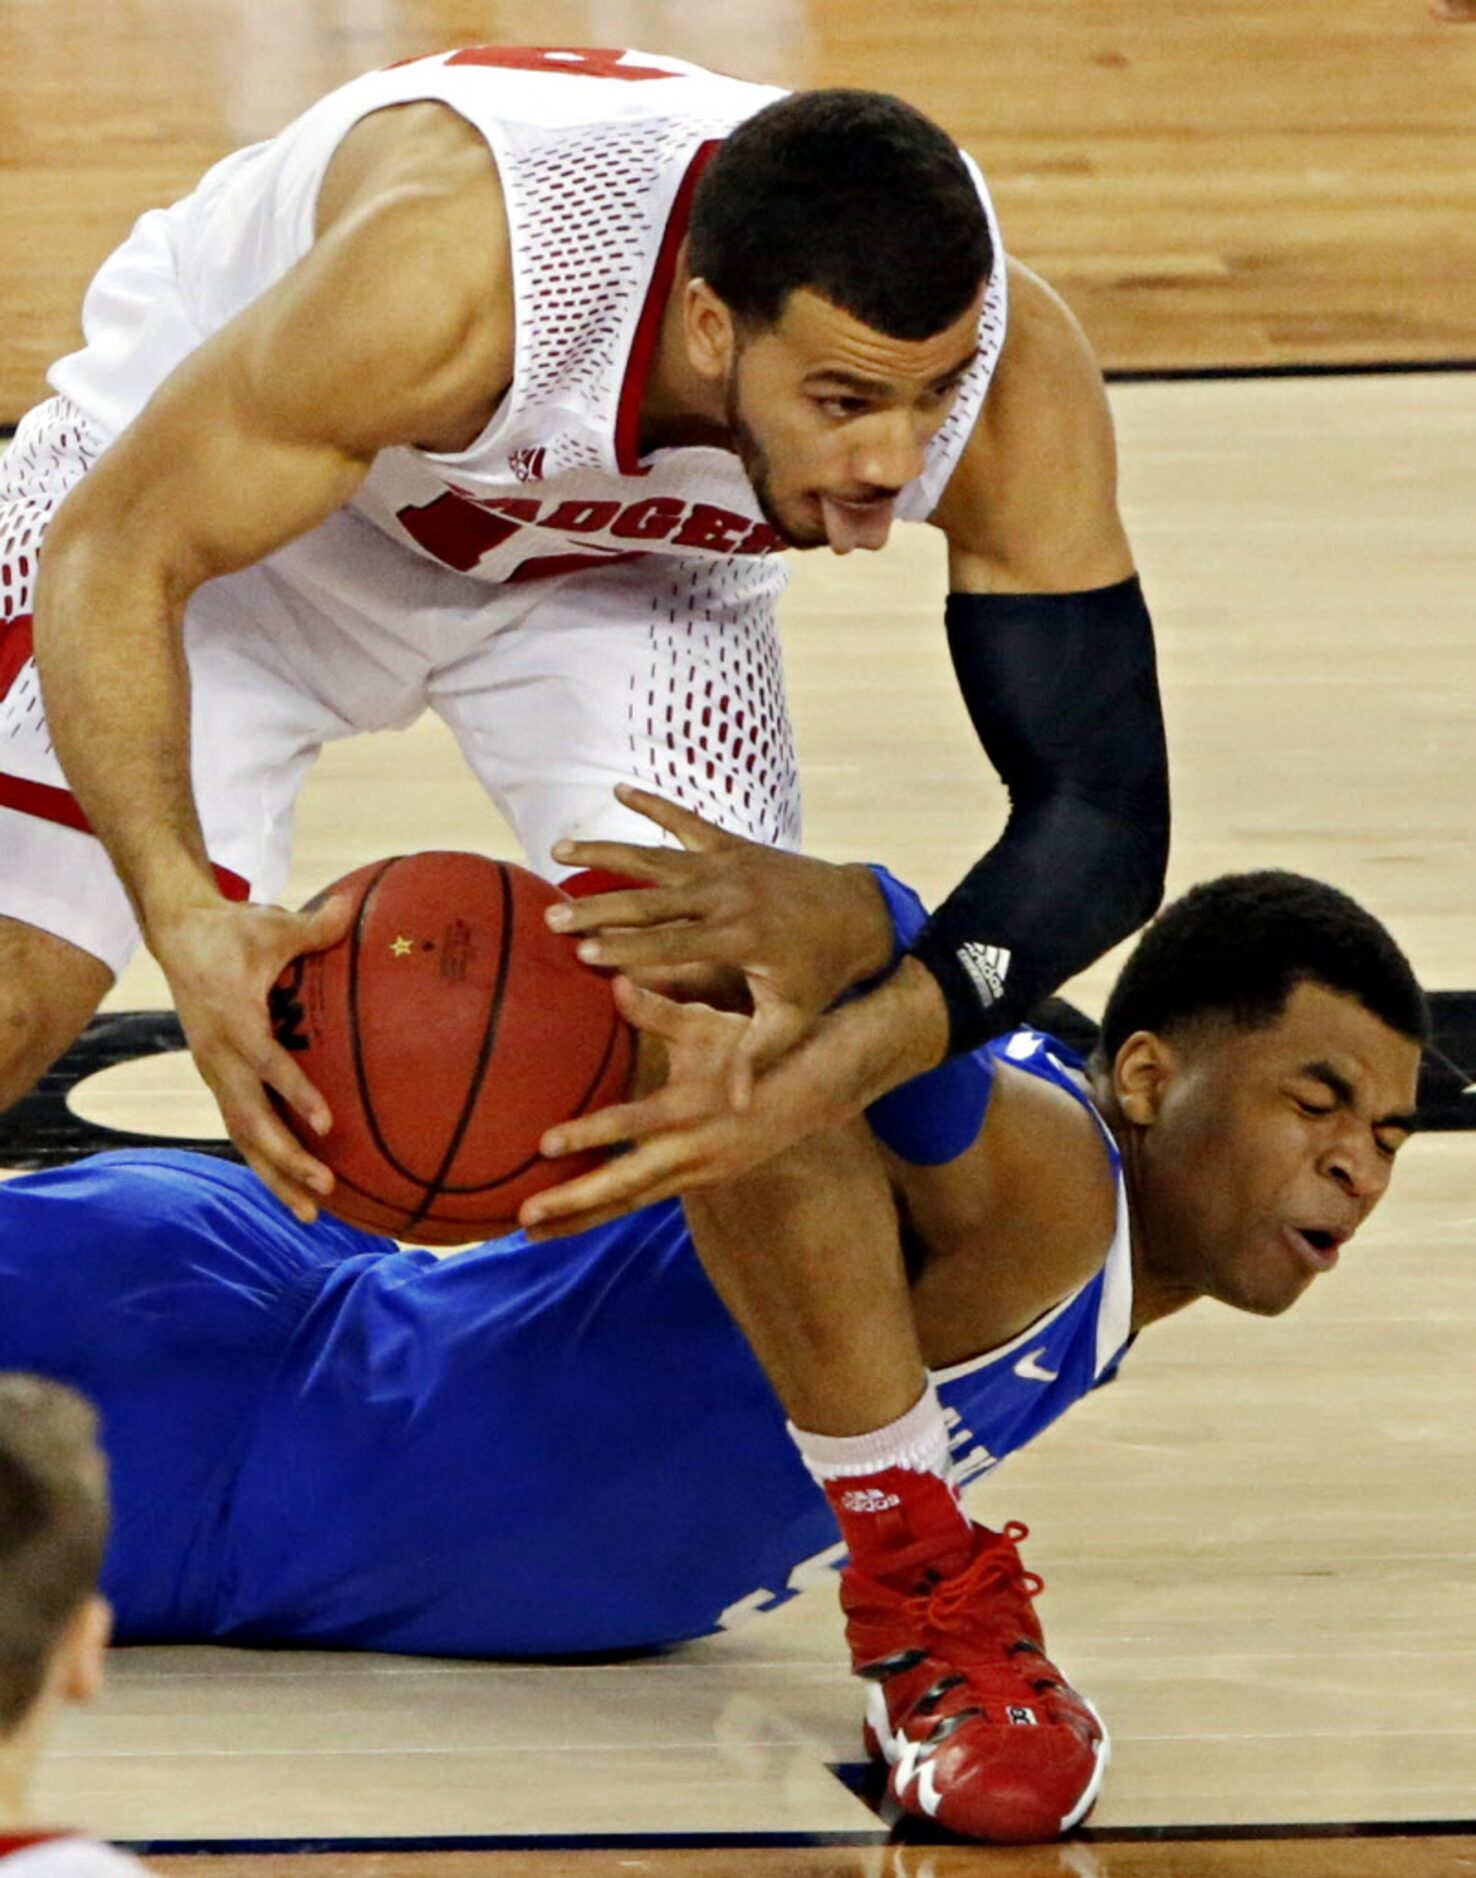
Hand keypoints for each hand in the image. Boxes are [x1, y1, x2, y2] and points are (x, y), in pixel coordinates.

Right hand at [150, 892, 354, 1222]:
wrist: (178, 936)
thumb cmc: (233, 929)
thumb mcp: (273, 924)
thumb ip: (317, 927)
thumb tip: (356, 908)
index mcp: (232, 1019)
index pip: (266, 1063)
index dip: (295, 1093)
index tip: (327, 1123)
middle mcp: (217, 1056)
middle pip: (249, 1121)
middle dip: (287, 1159)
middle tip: (328, 1186)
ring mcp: (214, 1072)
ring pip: (242, 1136)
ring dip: (276, 1175)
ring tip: (313, 1213)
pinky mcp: (217, 1078)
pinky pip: (241, 1126)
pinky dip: (267, 1159)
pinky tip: (297, 1187)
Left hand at [522, 956, 948, 1237]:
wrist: (809, 1093)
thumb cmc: (751, 1049)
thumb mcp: (707, 1024)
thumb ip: (657, 1008)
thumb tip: (616, 980)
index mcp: (688, 1108)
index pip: (630, 1125)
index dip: (589, 1135)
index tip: (544, 1143)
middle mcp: (689, 1151)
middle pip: (622, 1186)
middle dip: (572, 1204)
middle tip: (526, 1217)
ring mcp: (693, 1174)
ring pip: (628, 1203)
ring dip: (579, 1220)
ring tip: (529, 1234)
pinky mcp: (695, 1183)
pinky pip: (641, 1201)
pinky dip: (604, 1213)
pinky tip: (567, 1223)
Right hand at [546, 785, 895, 1104]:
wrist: (858, 914)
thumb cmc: (821, 974)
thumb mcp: (793, 1020)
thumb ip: (758, 1058)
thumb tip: (737, 1110)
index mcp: (739, 938)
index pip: (672, 944)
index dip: (627, 948)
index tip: (583, 954)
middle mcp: (728, 894)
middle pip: (651, 900)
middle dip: (599, 907)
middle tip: (552, 916)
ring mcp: (727, 864)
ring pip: (656, 857)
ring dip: (606, 852)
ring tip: (556, 850)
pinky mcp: (731, 845)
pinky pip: (685, 821)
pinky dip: (652, 804)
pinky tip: (615, 790)